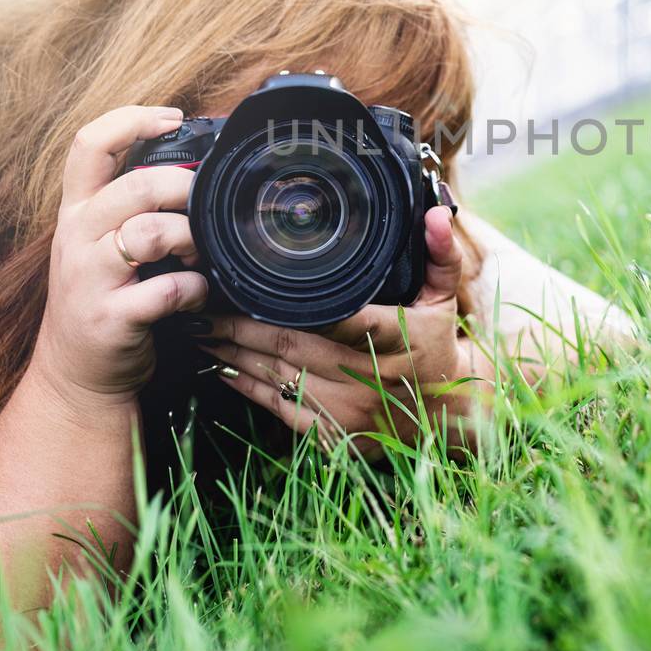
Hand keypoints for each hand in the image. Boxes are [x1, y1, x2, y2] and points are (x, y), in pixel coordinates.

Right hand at [29, 105, 209, 406]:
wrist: (75, 373)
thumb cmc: (103, 296)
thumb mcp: (102, 241)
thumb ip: (133, 204)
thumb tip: (194, 166)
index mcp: (78, 210)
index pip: (89, 144)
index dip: (131, 119)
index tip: (173, 118)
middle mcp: (77, 237)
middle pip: (134, 185)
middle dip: (184, 187)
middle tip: (205, 203)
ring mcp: (89, 278)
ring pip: (149, 233)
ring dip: (190, 237)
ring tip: (200, 251)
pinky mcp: (110, 318)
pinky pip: (166, 290)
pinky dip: (195, 288)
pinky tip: (198, 293)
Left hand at [197, 205, 481, 455]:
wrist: (448, 417)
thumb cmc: (438, 348)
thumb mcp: (445, 300)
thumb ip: (441, 256)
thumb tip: (434, 214)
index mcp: (397, 338)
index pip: (340, 318)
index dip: (292, 307)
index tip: (248, 288)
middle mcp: (370, 377)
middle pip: (293, 345)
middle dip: (241, 326)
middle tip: (203, 306)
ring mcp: (350, 411)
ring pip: (280, 377)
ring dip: (236, 355)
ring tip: (202, 333)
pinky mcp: (336, 436)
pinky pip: (282, 410)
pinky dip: (250, 388)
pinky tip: (224, 370)